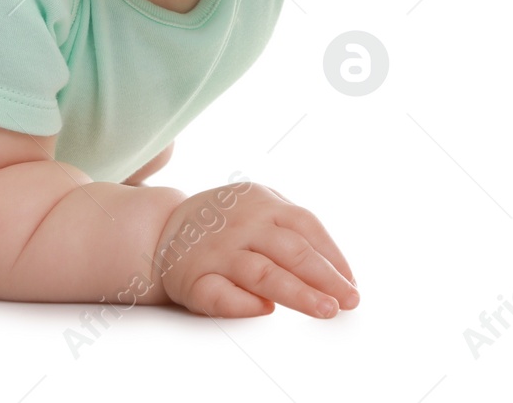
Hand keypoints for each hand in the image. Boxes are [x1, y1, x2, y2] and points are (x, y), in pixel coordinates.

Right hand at [153, 181, 359, 318]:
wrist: (161, 228)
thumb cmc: (223, 222)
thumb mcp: (257, 205)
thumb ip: (291, 226)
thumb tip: (333, 266)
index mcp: (262, 203)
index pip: (307, 227)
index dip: (334, 256)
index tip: (351, 284)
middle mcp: (242, 226)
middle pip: (292, 251)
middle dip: (325, 277)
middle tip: (348, 301)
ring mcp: (218, 253)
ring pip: (263, 274)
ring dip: (298, 294)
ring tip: (325, 309)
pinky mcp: (195, 279)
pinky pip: (221, 294)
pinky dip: (244, 304)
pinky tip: (266, 310)